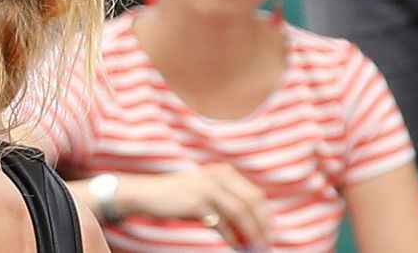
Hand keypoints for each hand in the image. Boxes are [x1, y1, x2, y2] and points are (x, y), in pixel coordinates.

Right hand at [117, 164, 272, 249]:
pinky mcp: (197, 202)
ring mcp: (207, 187)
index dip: (265, 217)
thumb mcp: (206, 191)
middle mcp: (218, 176)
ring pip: (240, 212)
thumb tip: (253, 226)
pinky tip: (236, 247)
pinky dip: (233, 238)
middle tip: (265, 245)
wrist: (149, 193)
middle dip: (262, 226)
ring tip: (254, 249)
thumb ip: (227, 200)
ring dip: (251, 234)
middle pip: (252, 202)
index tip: (269, 235)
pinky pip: (222, 223)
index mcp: (223, 172)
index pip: (255, 195)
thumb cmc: (180, 196)